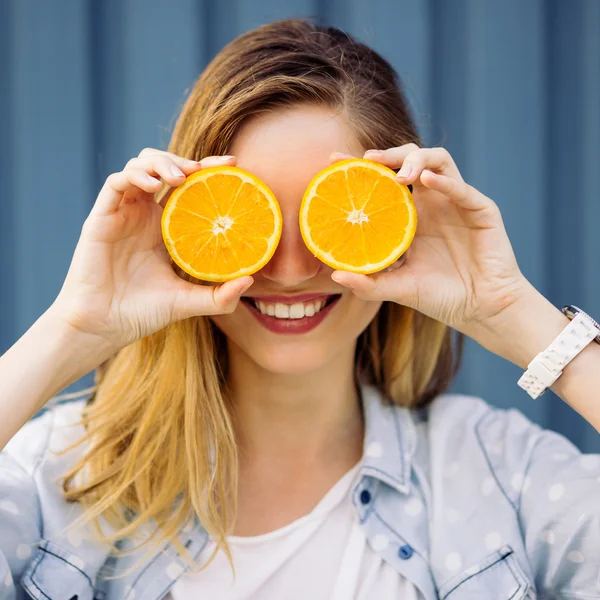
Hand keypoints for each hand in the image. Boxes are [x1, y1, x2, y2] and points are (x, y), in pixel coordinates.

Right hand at [50, 148, 252, 351]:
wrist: (105, 327)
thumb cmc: (144, 313)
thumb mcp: (190, 302)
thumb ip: (220, 296)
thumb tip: (252, 279)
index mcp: (166, 228)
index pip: (188, 187)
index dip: (208, 170)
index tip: (233, 164)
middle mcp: (145, 215)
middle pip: (164, 167)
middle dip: (184, 160)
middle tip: (203, 169)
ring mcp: (123, 213)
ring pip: (139, 165)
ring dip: (161, 162)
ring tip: (180, 178)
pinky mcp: (102, 217)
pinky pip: (116, 182)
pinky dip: (136, 175)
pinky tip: (155, 186)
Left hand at [328, 145, 529, 340]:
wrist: (481, 309)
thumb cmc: (440, 297)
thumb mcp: (398, 289)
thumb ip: (369, 283)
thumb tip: (335, 276)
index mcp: (409, 216)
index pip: (383, 180)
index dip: (361, 168)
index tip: (334, 160)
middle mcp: (430, 203)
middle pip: (409, 160)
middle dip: (388, 154)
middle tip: (366, 159)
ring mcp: (455, 203)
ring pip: (437, 160)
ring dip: (416, 160)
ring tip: (399, 175)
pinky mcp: (480, 210)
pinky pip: (461, 188)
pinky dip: (444, 182)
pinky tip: (425, 180)